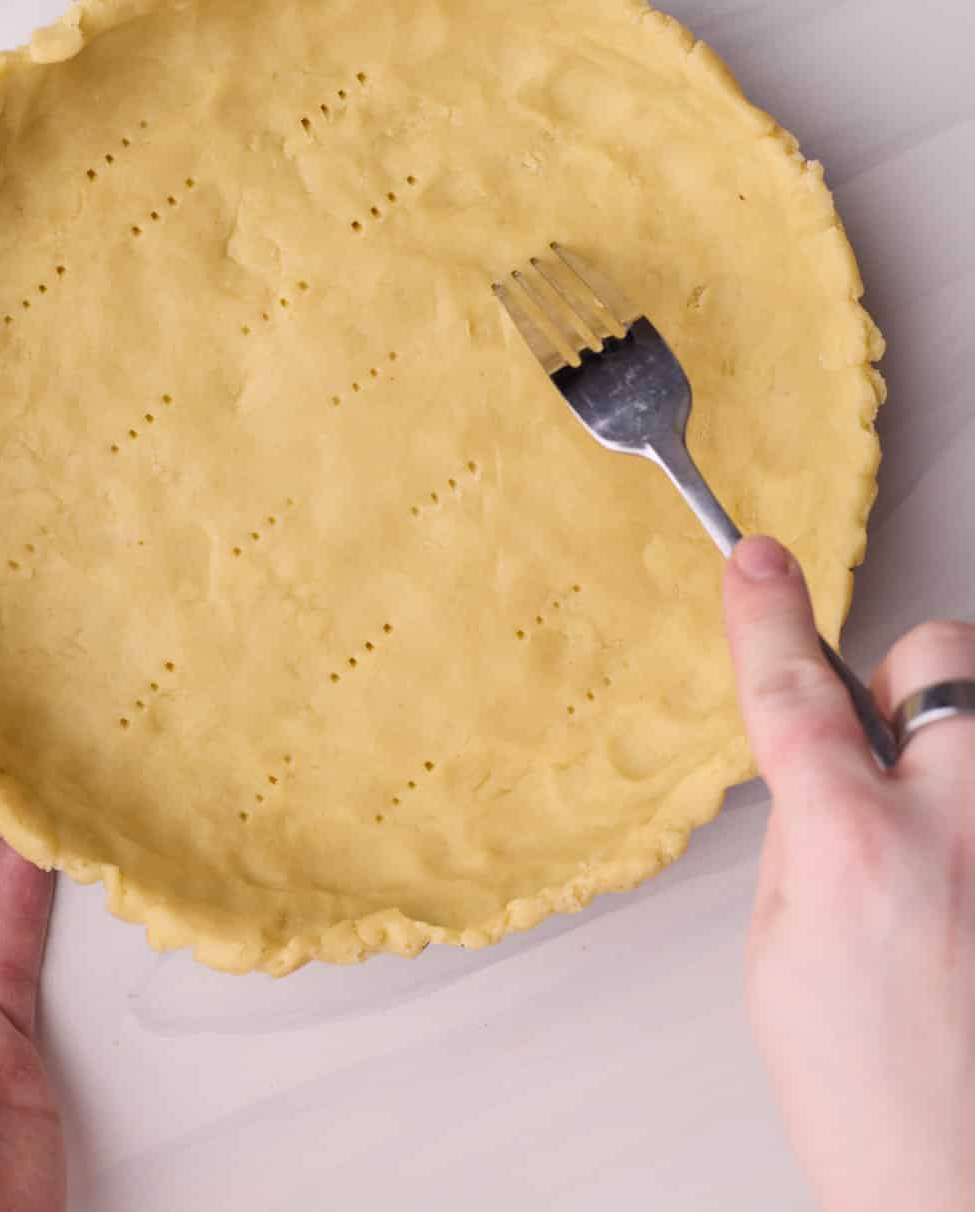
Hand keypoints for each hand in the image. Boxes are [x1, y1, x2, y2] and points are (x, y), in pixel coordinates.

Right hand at [724, 536, 974, 1211]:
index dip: (766, 615)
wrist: (963, 1189)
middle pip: (938, 653)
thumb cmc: (872, 1101)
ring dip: (955, 745)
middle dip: (901, 685)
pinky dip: (973, 804)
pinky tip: (962, 877)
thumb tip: (824, 758)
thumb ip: (806, 830)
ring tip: (940, 838)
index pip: (795, 691)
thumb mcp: (781, 954)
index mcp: (859, 850)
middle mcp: (961, 829)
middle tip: (884, 758)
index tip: (755, 560)